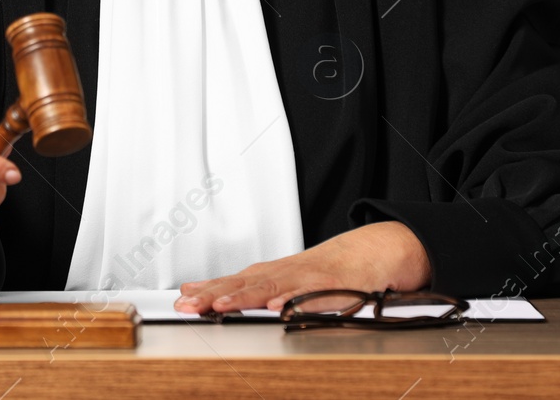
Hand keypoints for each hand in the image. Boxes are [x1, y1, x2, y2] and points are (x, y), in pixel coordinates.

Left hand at [172, 221, 432, 313]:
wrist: (378, 250)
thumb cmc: (332, 270)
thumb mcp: (291, 280)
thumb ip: (254, 288)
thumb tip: (209, 294)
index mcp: (277, 273)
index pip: (235, 281)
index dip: (207, 290)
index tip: (181, 298)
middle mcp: (290, 272)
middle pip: (247, 283)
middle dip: (215, 295)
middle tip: (188, 304)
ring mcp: (312, 278)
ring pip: (275, 287)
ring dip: (246, 297)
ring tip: (220, 307)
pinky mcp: (337, 286)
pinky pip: (315, 296)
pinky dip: (298, 303)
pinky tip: (280, 309)